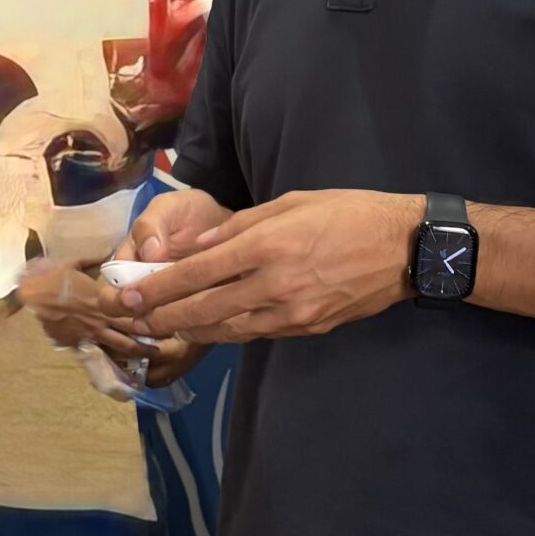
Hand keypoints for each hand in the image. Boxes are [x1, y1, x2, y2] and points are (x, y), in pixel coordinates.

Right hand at [14, 262, 199, 382]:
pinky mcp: (81, 344)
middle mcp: (100, 318)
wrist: (25, 299)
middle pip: (133, 328)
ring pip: (122, 345)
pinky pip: (105, 352)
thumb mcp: (75, 260)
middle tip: (177, 334)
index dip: (150, 306)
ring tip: (160, 353)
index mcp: (100, 296)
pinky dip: (119, 359)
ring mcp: (92, 334)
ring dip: (142, 349)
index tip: (169, 306)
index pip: (130, 303)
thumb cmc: (49, 276)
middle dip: (154, 332)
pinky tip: (132, 366)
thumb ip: (97, 262)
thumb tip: (113, 258)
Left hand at [118, 190, 422, 343]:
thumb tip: (197, 246)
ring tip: (160, 328)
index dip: (158, 287)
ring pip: (227, 329)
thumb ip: (239, 227)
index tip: (129, 293)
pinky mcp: (306, 328)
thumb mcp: (291, 202)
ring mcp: (292, 312)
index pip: (198, 272)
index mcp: (268, 245)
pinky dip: (226, 331)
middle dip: (163, 315)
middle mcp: (274, 284)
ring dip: (189, 330)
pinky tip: (207, 328)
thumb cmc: (349, 212)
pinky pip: (255, 333)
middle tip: (133, 318)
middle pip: (204, 309)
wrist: (405, 248)